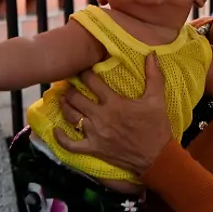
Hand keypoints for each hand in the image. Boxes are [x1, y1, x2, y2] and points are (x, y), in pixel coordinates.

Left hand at [53, 54, 171, 176]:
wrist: (156, 157)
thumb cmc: (156, 127)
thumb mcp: (157, 100)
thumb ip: (154, 76)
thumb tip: (152, 54)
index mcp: (114, 103)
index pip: (92, 82)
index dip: (85, 74)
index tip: (82, 70)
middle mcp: (101, 117)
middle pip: (76, 98)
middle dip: (71, 89)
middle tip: (69, 85)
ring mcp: (95, 134)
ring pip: (71, 117)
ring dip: (65, 106)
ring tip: (63, 99)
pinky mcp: (93, 148)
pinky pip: (71, 145)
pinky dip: (60, 138)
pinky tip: (56, 130)